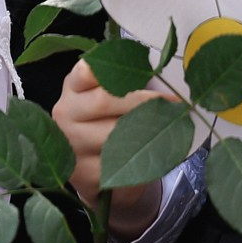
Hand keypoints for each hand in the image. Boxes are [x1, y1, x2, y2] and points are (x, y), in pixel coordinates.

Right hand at [53, 62, 170, 238]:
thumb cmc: (108, 122)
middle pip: (105, 101)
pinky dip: (145, 160)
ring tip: (172, 129)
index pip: (85, 72)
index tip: (146, 70)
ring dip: (149, 133)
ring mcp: (72, 144)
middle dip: (145, 101)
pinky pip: (122, 164)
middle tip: (176, 103)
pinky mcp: (84, 173)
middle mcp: (66, 113)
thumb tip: (166, 75)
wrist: (92, 167)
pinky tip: (156, 155)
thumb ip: (126, 85)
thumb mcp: (110, 97)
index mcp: (73, 88)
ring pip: (116, 136)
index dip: (112, 69)